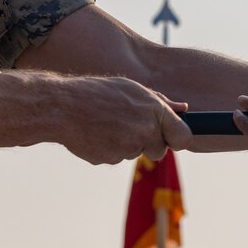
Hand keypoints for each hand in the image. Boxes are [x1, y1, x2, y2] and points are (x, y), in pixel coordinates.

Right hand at [59, 77, 192, 164]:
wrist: (64, 107)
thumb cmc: (99, 92)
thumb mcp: (132, 88)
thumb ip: (161, 102)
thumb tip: (184, 109)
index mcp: (154, 110)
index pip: (184, 137)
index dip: (178, 138)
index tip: (173, 137)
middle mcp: (145, 131)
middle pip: (160, 150)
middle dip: (149, 143)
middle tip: (129, 125)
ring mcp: (128, 147)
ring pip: (136, 152)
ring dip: (127, 143)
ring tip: (108, 123)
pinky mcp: (111, 159)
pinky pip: (117, 157)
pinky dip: (110, 148)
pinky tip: (97, 132)